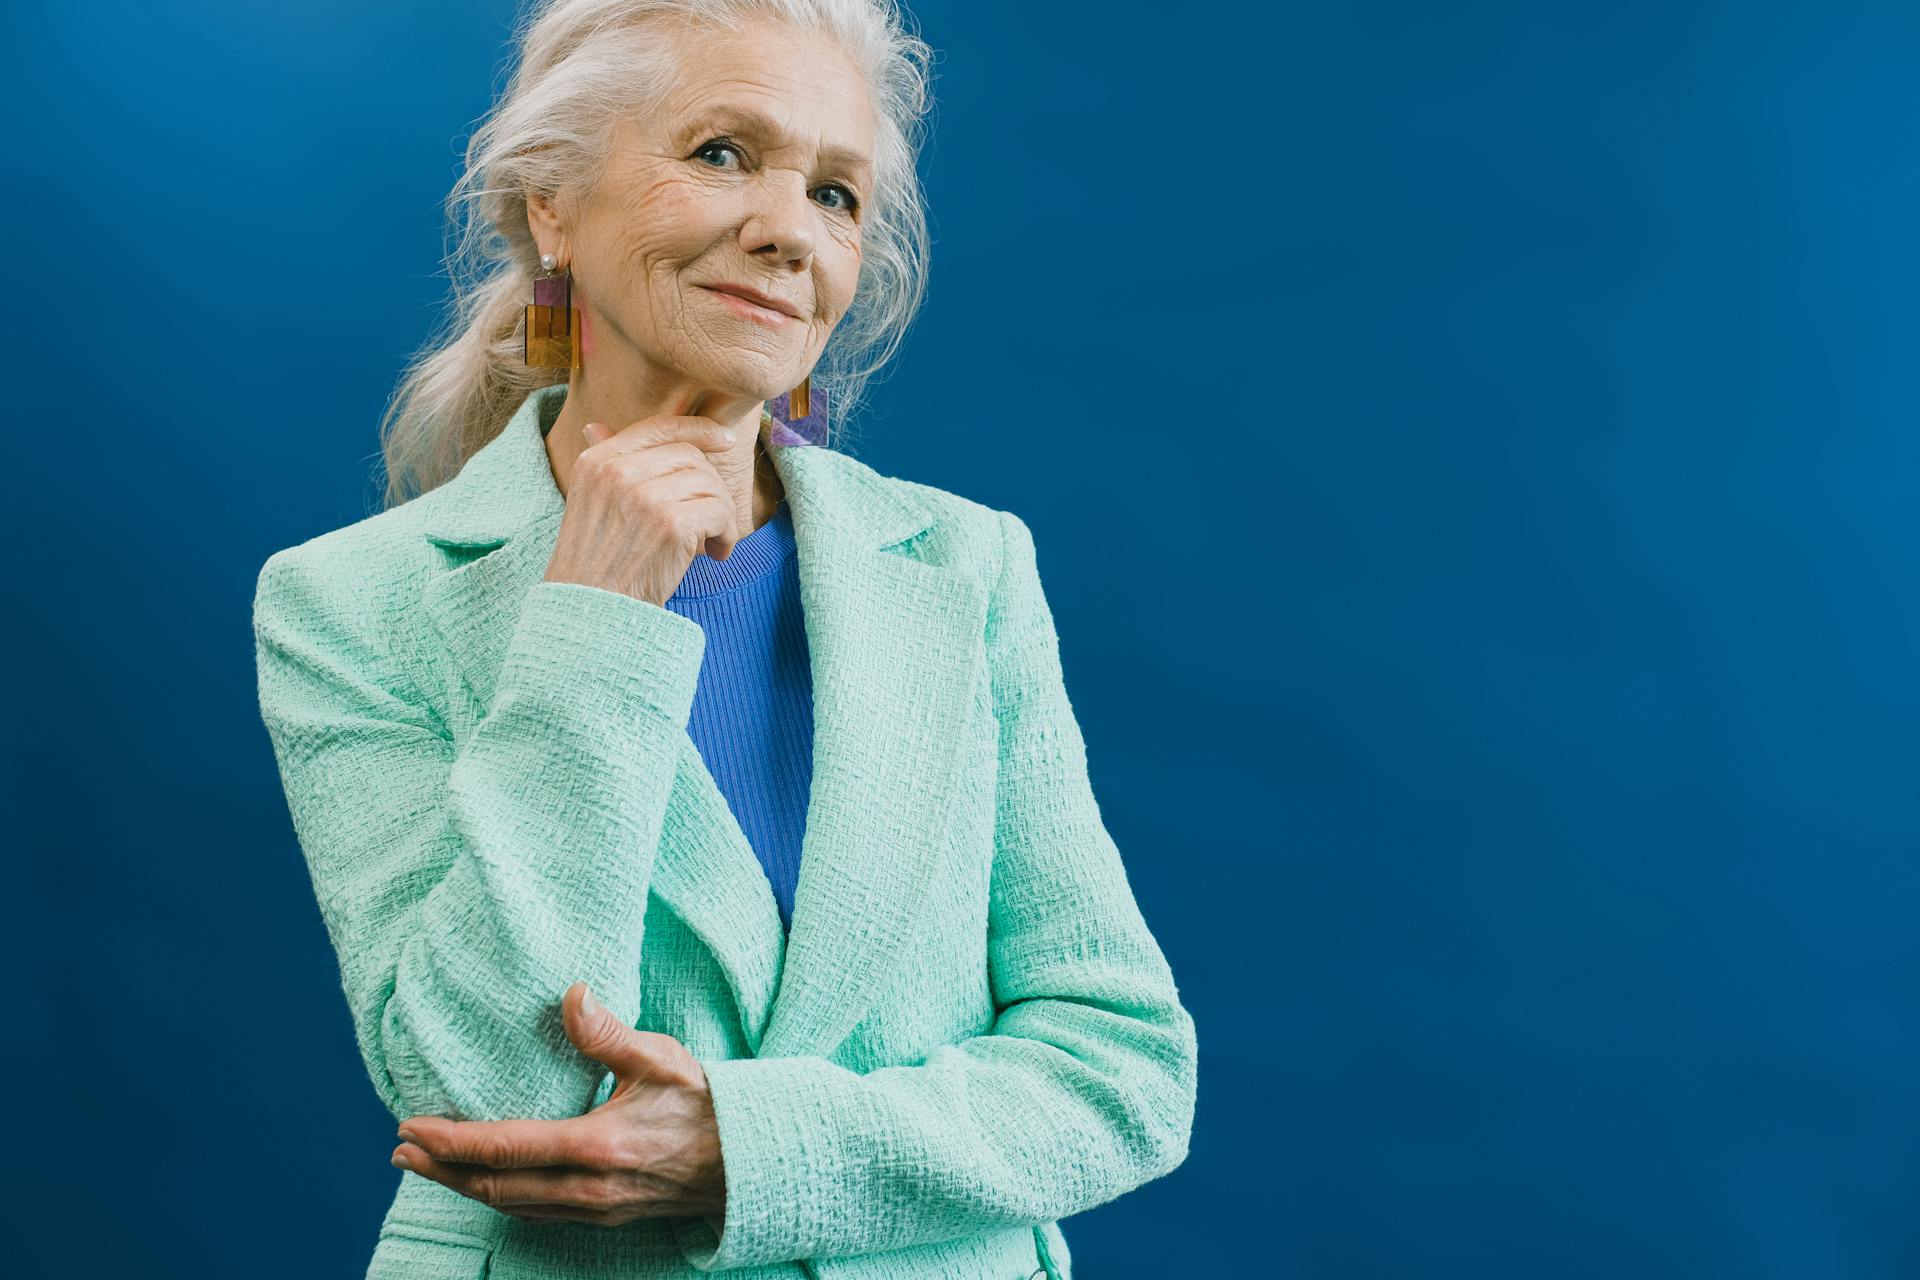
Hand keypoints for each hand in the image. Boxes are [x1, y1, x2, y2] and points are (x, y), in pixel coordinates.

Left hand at [389, 982, 726, 1225]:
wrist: (752, 1159)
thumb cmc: (708, 1104)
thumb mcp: (661, 1059)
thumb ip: (609, 1032)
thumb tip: (570, 994)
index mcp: (597, 1146)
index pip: (503, 1148)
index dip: (450, 1139)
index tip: (411, 1124)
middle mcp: (588, 1187)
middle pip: (494, 1186)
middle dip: (441, 1169)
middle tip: (401, 1150)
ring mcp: (595, 1208)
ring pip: (511, 1205)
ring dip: (465, 1187)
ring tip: (430, 1166)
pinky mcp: (604, 1215)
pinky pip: (537, 1212)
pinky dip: (501, 1198)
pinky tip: (488, 1185)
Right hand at [543, 413, 743, 606]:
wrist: (589, 612)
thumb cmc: (594, 564)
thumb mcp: (588, 503)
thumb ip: (604, 464)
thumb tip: (598, 425)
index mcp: (597, 462)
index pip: (659, 427)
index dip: (699, 429)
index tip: (726, 439)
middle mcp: (617, 472)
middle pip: (691, 456)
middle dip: (711, 486)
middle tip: (713, 518)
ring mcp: (644, 497)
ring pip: (709, 484)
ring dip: (722, 514)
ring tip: (712, 541)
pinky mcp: (671, 525)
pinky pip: (721, 512)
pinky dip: (727, 534)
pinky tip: (715, 554)